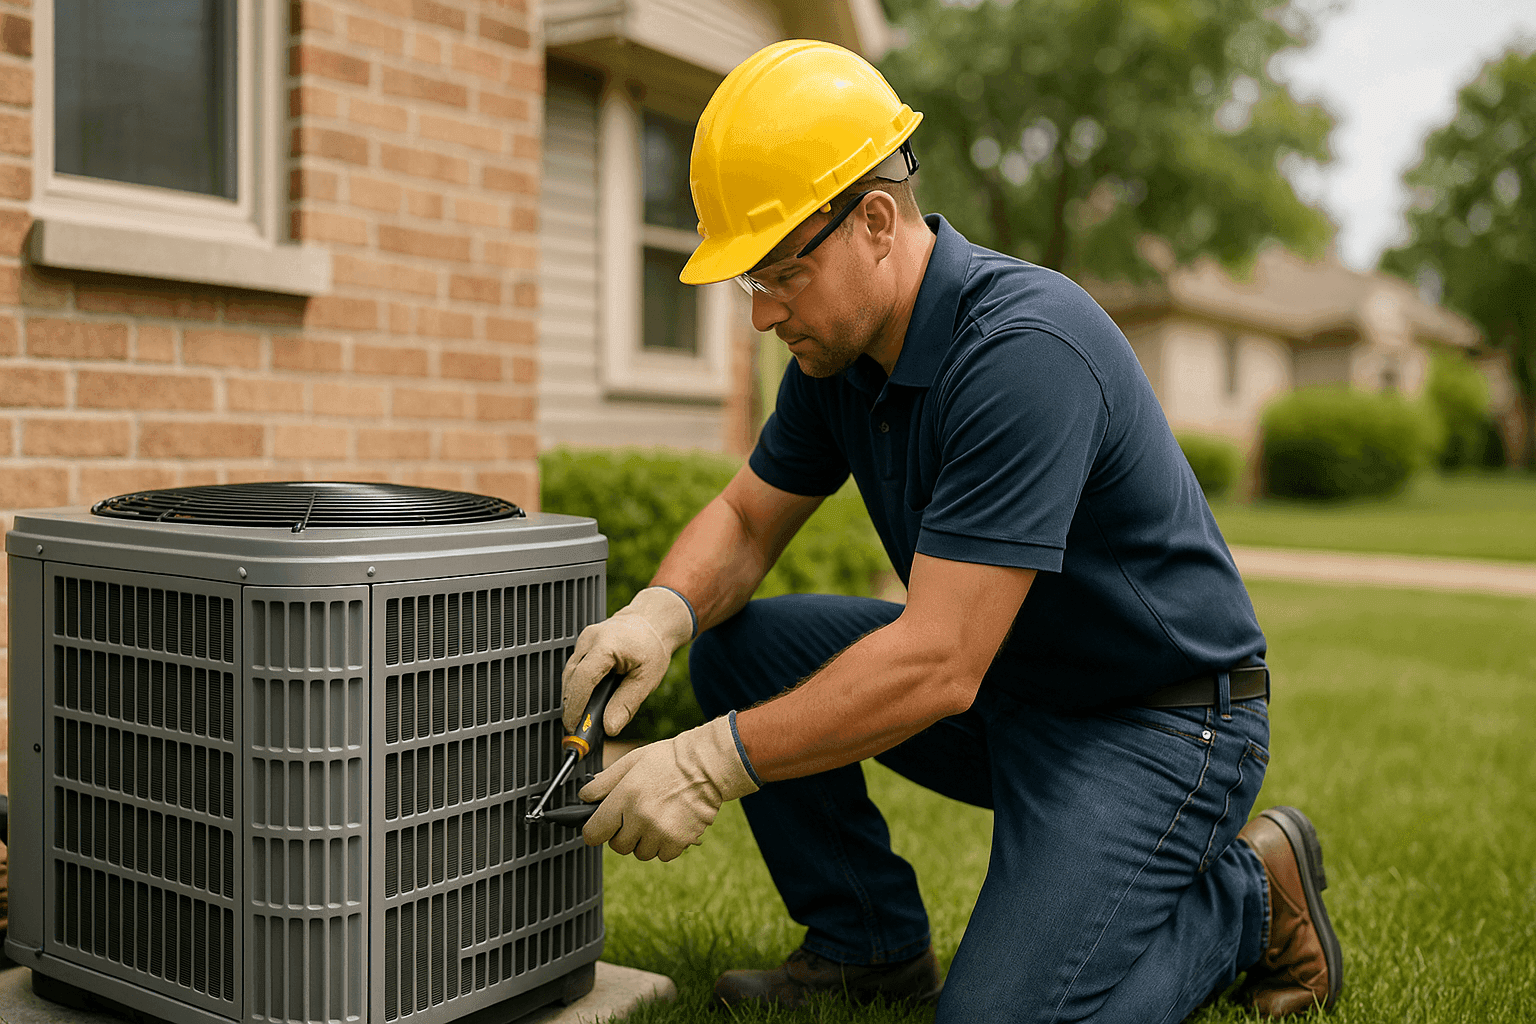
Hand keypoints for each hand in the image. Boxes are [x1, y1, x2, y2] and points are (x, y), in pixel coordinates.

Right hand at [562, 587, 693, 734]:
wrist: (651, 621)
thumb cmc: (651, 647)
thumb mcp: (647, 678)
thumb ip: (627, 704)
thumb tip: (609, 729)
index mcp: (607, 644)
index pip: (583, 678)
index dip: (576, 705)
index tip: (575, 726)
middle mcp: (589, 639)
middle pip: (570, 678)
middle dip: (571, 706)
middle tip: (578, 730)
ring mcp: (583, 640)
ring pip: (568, 674)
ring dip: (572, 697)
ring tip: (581, 720)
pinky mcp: (582, 645)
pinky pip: (574, 669)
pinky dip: (577, 687)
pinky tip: (585, 703)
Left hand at [579, 715, 757, 861]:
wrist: (706, 766)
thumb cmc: (667, 761)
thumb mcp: (630, 762)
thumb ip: (603, 782)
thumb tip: (584, 797)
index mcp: (624, 797)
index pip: (594, 833)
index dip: (595, 831)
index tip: (601, 827)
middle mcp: (640, 817)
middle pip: (618, 846)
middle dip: (623, 835)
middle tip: (635, 816)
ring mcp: (660, 831)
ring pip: (641, 853)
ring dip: (645, 841)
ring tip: (656, 818)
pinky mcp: (679, 841)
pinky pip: (662, 856)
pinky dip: (664, 845)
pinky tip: (670, 824)